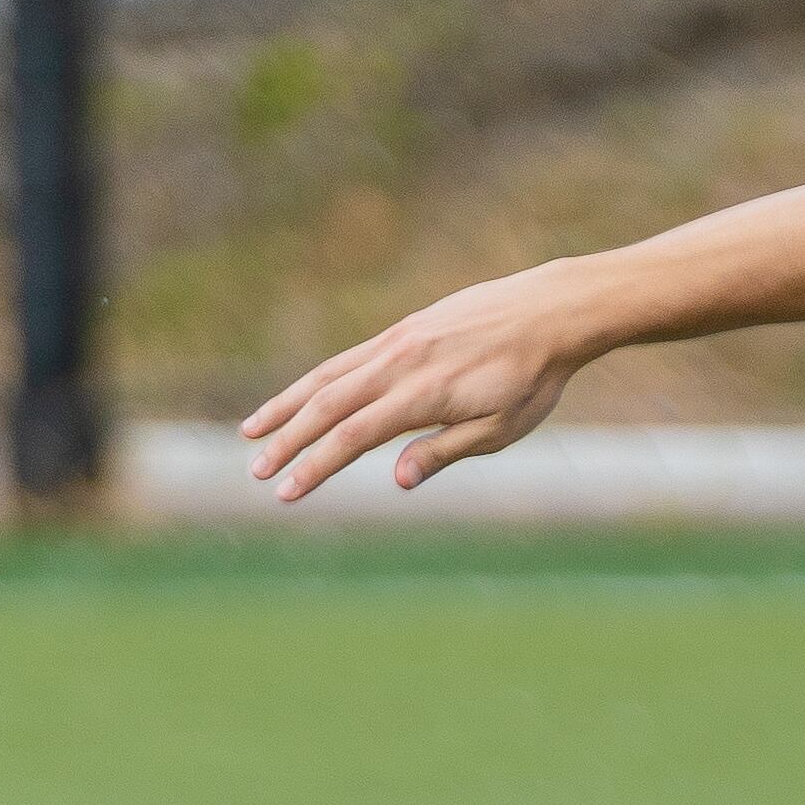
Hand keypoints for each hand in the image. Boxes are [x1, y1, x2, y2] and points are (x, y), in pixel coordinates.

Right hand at [241, 265, 589, 502]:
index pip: (352, 437)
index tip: (285, 492)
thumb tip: (395, 480)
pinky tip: (304, 396)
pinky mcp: (404, 329)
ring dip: (287, 405)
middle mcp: (399, 363)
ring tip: (252, 430)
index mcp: (422, 394)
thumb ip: (444, 451)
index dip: (315, 466)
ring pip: (327, 376)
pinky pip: (348, 357)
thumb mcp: (500, 428)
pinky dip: (317, 379)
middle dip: (287, 441)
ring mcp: (398, 341)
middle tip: (257, 471)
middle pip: (327, 406)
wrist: (552, 311)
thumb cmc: (533, 378)